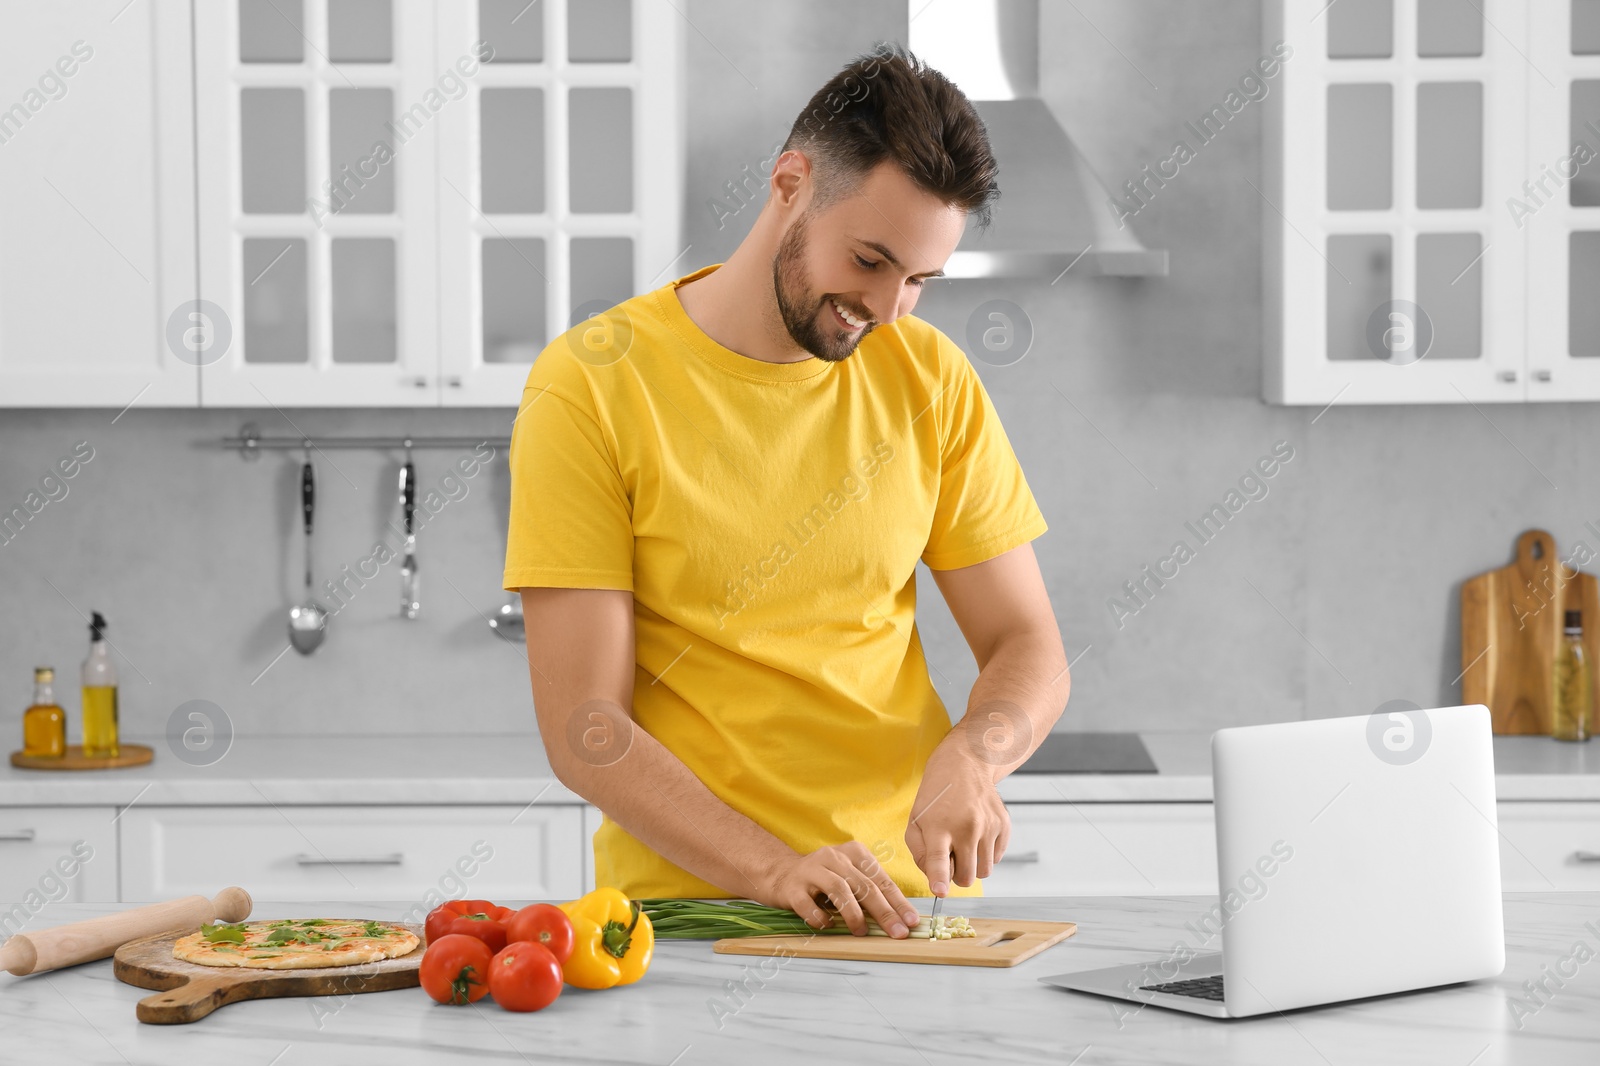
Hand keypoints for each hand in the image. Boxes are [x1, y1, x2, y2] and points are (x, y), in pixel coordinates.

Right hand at [757, 842, 921, 937]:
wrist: (779, 874)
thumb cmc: (823, 881)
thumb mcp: (849, 878)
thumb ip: (870, 892)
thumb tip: (900, 919)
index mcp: (852, 852)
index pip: (881, 879)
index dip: (898, 901)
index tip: (911, 921)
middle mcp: (833, 857)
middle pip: (864, 884)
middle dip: (884, 911)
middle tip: (898, 932)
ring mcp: (811, 870)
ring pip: (839, 889)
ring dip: (854, 913)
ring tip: (861, 931)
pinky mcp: (792, 887)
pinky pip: (808, 904)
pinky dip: (820, 917)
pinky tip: (828, 925)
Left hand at [905, 746, 1009, 894]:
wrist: (965, 765)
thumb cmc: (936, 797)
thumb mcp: (916, 821)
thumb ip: (920, 854)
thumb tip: (937, 879)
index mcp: (938, 826)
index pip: (939, 858)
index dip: (939, 878)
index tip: (940, 891)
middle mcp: (966, 826)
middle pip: (966, 876)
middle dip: (958, 875)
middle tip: (951, 855)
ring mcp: (988, 826)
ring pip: (985, 871)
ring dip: (973, 865)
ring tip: (964, 844)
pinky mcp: (1004, 825)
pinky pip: (997, 858)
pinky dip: (986, 853)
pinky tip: (977, 834)